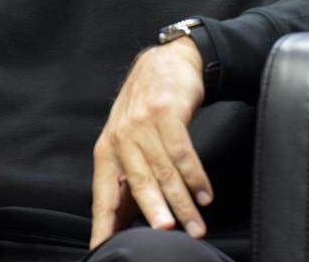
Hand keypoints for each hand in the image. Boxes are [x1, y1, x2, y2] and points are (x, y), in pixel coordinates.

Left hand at [90, 37, 212, 249]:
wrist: (166, 64)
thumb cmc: (145, 109)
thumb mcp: (127, 140)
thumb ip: (128, 178)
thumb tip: (125, 222)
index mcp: (107, 149)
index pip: (103, 193)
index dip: (103, 223)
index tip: (103, 248)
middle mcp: (121, 137)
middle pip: (138, 182)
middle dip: (153, 210)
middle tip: (164, 233)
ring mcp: (143, 123)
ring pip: (165, 170)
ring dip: (183, 201)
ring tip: (197, 225)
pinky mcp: (167, 112)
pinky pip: (183, 151)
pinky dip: (196, 176)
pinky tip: (205, 194)